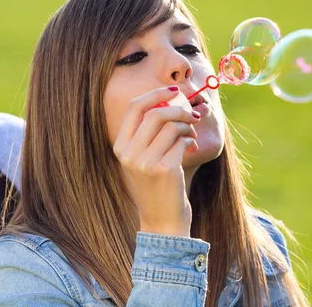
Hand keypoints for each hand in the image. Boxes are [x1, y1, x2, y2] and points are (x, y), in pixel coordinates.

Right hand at [112, 87, 199, 236]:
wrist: (162, 222)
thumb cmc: (156, 186)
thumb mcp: (143, 159)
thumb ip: (148, 133)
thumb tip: (170, 99)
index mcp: (120, 147)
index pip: (133, 108)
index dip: (154, 93)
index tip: (173, 90)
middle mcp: (129, 154)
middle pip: (155, 113)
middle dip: (178, 109)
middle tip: (191, 114)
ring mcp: (145, 162)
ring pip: (171, 125)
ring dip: (187, 125)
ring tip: (191, 134)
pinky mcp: (164, 170)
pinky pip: (181, 140)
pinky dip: (190, 138)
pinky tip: (191, 145)